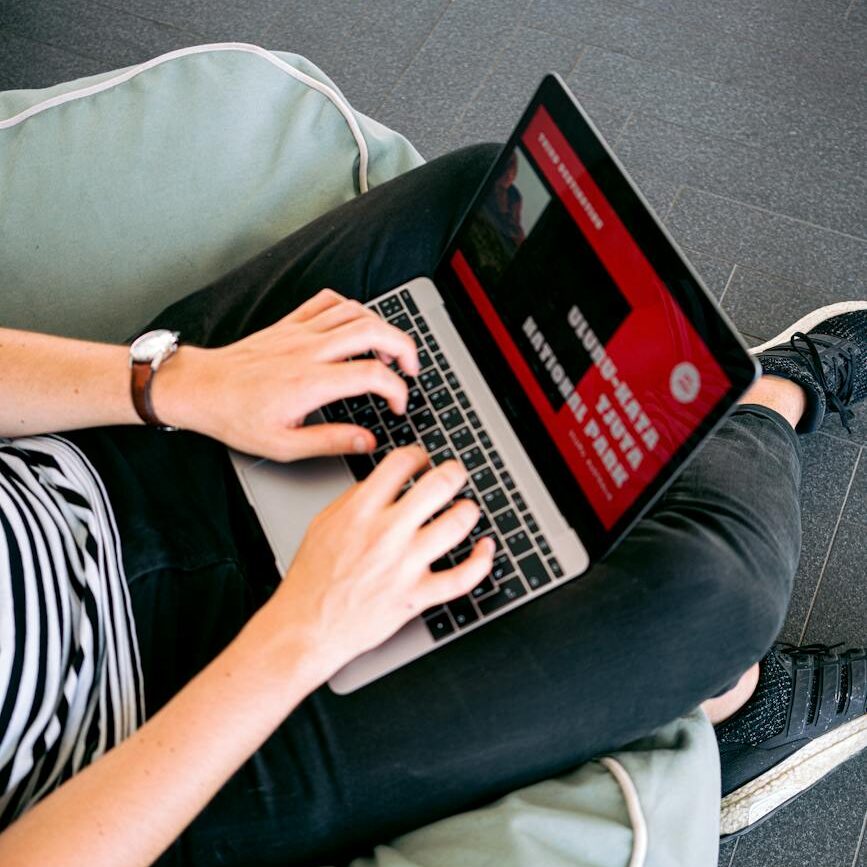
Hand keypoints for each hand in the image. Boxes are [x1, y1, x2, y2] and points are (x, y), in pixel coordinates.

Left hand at [155, 289, 418, 460]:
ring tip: (390, 348)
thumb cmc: (236, 417)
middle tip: (411, 368)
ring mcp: (300, 332)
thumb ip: (332, 441)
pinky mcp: (289, 324)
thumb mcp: (284, 445)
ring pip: (355, 312)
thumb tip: (368, 441)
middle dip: (405, 347)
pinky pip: (327, 301)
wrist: (201, 389)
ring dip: (382, 326)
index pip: (373, 374)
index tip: (397, 406)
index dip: (397, 390)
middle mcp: (310, 350)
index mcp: (312, 383)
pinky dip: (350, 308)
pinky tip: (355, 324)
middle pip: (373, 332)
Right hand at [249, 446, 495, 686]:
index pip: (401, 463)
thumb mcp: (323, 524)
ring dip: (468, 511)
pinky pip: (462, 577)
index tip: (424, 461)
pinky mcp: (416, 596)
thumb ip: (354, 498)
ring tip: (466, 509)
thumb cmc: (312, 579)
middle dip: (454, 473)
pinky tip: (485, 548)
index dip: (419, 456)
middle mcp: (386, 534)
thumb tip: (383, 481)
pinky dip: (482, 560)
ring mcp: (404, 565)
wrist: (306, 626)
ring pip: (456, 525)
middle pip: (438, 486)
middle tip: (455, 475)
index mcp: (360, 511)